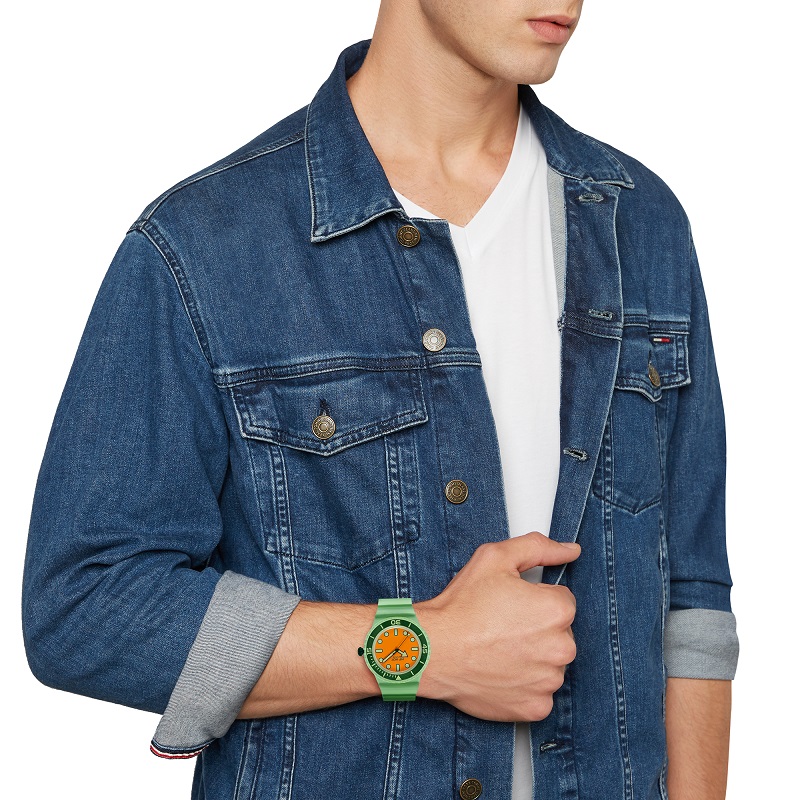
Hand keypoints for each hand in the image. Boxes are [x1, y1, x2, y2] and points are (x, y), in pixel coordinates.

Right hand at [415, 532, 579, 721]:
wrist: (433, 649)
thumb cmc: (462, 606)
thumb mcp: (495, 558)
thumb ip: (538, 547)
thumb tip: (570, 550)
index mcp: (557, 609)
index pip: (562, 601)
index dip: (535, 599)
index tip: (511, 605)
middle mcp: (562, 648)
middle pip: (560, 633)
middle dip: (537, 629)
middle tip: (502, 626)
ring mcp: (549, 681)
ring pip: (551, 663)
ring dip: (532, 657)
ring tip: (498, 649)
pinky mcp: (536, 707)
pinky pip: (541, 693)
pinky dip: (524, 685)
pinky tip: (500, 672)